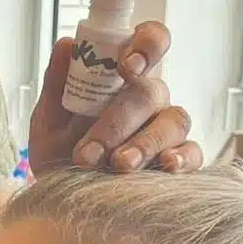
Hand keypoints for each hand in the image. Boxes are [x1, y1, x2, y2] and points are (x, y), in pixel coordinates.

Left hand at [28, 20, 203, 176]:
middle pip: (152, 91)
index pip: (149, 41)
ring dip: (145, 143)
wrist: (60, 202)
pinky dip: (183, 158)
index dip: (146, 45)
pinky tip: (166, 166)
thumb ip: (57, 83)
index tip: (125, 67)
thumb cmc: (57, 153)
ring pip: (174, 121)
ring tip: (118, 165)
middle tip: (90, 151)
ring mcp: (167, 129)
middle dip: (119, 121)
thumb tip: (66, 44)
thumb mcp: (48, 120)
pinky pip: (194, 152)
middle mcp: (150, 98)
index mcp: (123, 76)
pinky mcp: (181, 160)